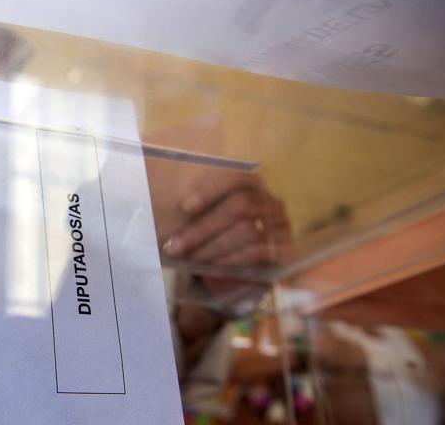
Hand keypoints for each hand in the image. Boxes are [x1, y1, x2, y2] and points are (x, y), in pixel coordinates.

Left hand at [162, 172, 294, 266]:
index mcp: (248, 182)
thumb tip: (158, 191)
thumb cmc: (207, 234)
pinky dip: (231, 259)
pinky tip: (212, 266)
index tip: (185, 206)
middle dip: (202, 228)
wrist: (228, 267)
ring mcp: (280, 225)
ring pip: (247, 231)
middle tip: (174, 246)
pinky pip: (259, 252)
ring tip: (189, 258)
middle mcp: (268, 199)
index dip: (210, 189)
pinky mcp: (286, 250)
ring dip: (212, 247)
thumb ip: (181, 203)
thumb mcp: (192, 215)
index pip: (235, 177)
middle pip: (240, 206)